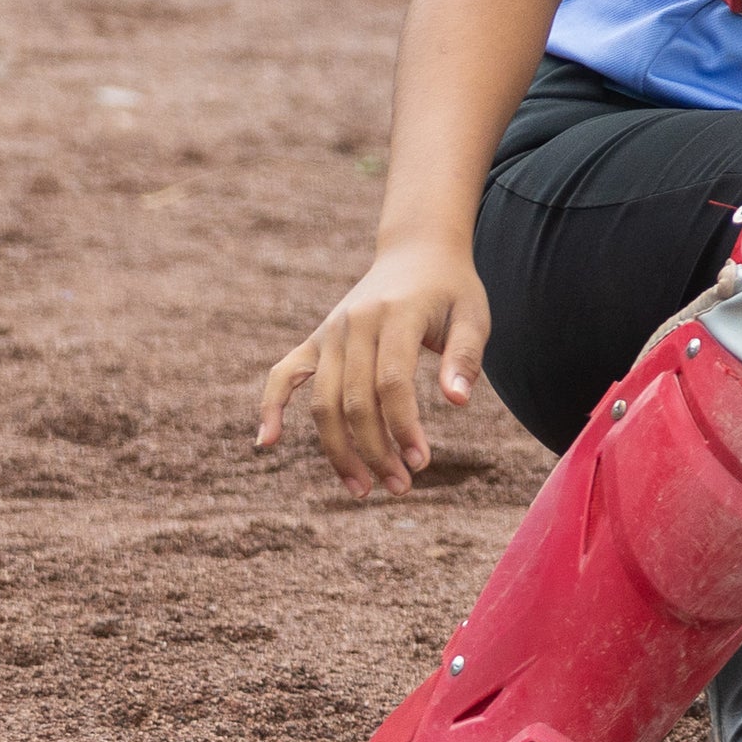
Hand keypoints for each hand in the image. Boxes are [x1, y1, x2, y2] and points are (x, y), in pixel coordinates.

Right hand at [256, 234, 491, 496]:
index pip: (391, 383)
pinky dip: (271, 406)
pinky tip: (268, 442)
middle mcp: (354, 323)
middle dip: (375, 451)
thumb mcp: (473, 316)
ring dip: (338, 450)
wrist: (417, 251)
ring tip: (362, 490)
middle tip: (400, 488)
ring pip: (323, 401)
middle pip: (354, 401)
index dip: (403, 428)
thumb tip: (457, 402)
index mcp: (395, 315)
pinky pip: (283, 374)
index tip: (421, 463)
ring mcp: (329, 332)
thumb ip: (465, 357)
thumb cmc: (451, 290)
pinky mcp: (315, 340)